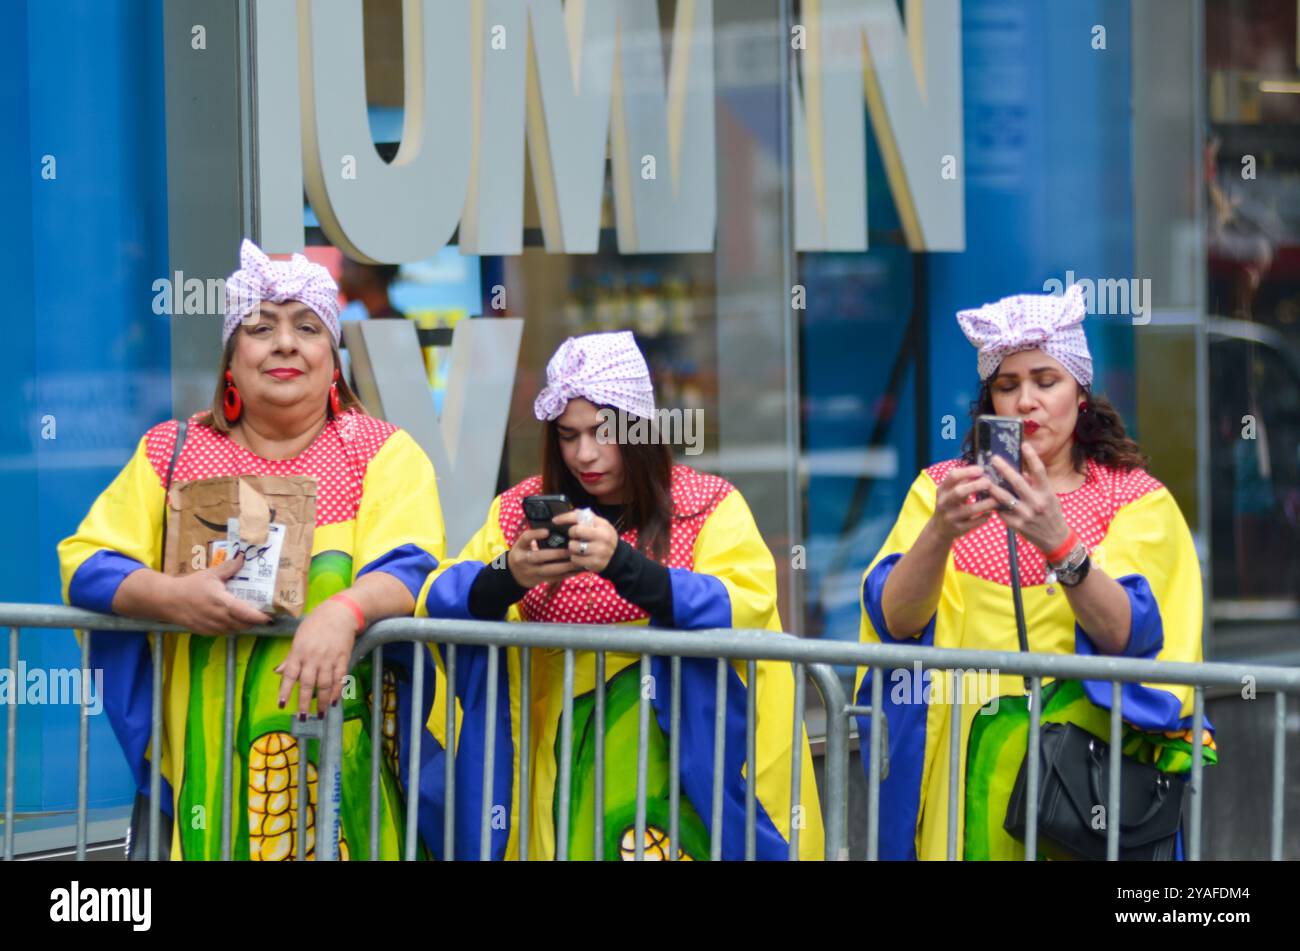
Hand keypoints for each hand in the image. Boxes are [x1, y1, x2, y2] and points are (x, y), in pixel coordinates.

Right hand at [169, 552, 273, 634]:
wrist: (168, 601)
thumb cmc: (190, 586)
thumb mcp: (210, 574)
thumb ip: (229, 568)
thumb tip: (243, 557)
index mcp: (220, 602)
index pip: (244, 613)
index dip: (258, 617)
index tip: (270, 616)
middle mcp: (218, 617)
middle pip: (244, 624)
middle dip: (255, 620)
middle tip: (265, 612)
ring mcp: (212, 627)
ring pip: (236, 629)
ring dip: (245, 624)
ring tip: (253, 615)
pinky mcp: (207, 632)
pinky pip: (226, 632)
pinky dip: (234, 627)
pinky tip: (236, 619)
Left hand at [275, 596, 358, 716]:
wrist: (339, 613)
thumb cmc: (316, 624)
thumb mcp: (298, 638)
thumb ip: (290, 658)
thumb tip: (277, 672)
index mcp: (299, 652)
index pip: (290, 674)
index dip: (285, 690)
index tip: (282, 704)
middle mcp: (313, 657)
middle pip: (307, 683)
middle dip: (304, 701)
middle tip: (303, 717)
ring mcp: (329, 659)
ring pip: (325, 684)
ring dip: (323, 700)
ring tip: (321, 714)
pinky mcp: (343, 659)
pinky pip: (340, 678)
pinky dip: (338, 690)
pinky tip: (336, 700)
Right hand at [507, 526, 582, 588]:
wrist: (514, 574)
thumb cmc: (523, 553)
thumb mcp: (523, 544)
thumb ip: (534, 537)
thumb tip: (555, 526)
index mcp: (520, 547)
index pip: (525, 538)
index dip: (535, 534)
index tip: (547, 531)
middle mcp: (523, 559)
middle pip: (539, 556)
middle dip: (556, 554)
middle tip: (571, 549)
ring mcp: (531, 571)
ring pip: (548, 570)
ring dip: (564, 566)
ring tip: (576, 560)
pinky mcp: (539, 579)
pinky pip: (553, 578)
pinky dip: (565, 575)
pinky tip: (575, 570)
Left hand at [555, 510, 618, 573]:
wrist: (616, 556)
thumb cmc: (604, 538)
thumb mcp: (600, 525)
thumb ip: (588, 517)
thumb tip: (574, 511)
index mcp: (602, 525)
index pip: (579, 517)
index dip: (564, 518)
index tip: (555, 520)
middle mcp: (602, 537)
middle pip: (575, 531)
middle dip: (571, 534)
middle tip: (574, 537)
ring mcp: (599, 551)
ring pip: (573, 547)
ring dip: (572, 547)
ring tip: (577, 547)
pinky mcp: (595, 563)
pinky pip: (575, 560)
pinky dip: (574, 558)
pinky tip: (580, 556)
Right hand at [930, 465, 999, 543]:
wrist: (939, 528)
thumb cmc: (950, 505)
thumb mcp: (950, 492)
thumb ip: (962, 482)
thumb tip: (981, 471)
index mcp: (942, 490)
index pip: (953, 476)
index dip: (968, 471)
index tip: (981, 470)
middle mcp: (944, 502)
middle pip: (959, 492)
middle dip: (976, 486)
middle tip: (990, 483)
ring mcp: (950, 516)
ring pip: (970, 509)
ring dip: (986, 504)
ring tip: (996, 500)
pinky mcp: (958, 528)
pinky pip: (974, 523)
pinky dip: (984, 517)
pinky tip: (990, 513)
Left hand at [988, 443, 1072, 556]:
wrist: (1055, 538)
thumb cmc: (1051, 513)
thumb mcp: (1050, 497)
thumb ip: (1036, 485)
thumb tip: (1021, 472)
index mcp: (1046, 493)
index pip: (1039, 471)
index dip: (1032, 457)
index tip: (1024, 445)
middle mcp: (1036, 503)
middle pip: (1017, 482)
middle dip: (1004, 469)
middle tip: (993, 459)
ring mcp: (1025, 515)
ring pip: (1004, 498)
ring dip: (992, 487)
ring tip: (983, 478)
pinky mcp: (1017, 525)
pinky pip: (1001, 512)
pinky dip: (994, 504)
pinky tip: (986, 498)